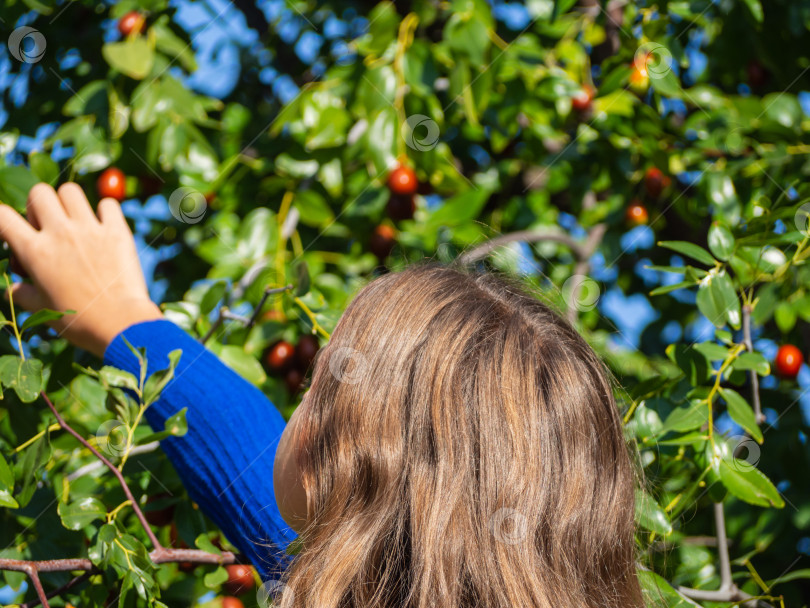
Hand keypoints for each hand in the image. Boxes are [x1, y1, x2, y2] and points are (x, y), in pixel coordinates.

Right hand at [0, 182, 162, 356]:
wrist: (121, 324)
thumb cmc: (78, 321)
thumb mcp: (41, 309)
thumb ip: (21, 293)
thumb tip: (11, 290)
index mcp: (35, 252)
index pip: (2, 215)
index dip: (1, 218)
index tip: (11, 230)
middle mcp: (60, 233)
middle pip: (39, 192)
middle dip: (39, 206)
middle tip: (47, 228)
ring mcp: (90, 229)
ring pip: (70, 191)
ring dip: (69, 203)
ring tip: (75, 223)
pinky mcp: (118, 231)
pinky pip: (108, 203)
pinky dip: (105, 211)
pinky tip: (104, 227)